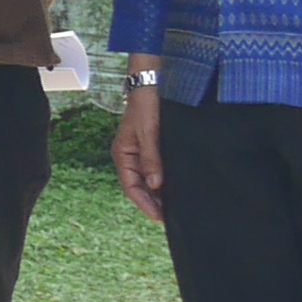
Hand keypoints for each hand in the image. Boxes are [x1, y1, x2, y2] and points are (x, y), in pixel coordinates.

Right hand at [112, 83, 165, 225]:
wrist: (153, 82)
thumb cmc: (147, 104)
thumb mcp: (149, 132)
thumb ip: (152, 158)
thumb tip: (156, 185)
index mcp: (123, 154)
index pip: (131, 187)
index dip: (145, 204)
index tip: (160, 217)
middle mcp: (131, 156)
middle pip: (140, 187)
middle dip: (153, 202)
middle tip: (171, 218)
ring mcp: (143, 152)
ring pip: (150, 180)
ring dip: (160, 193)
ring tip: (176, 206)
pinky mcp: (155, 147)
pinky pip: (158, 169)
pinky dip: (166, 181)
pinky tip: (177, 187)